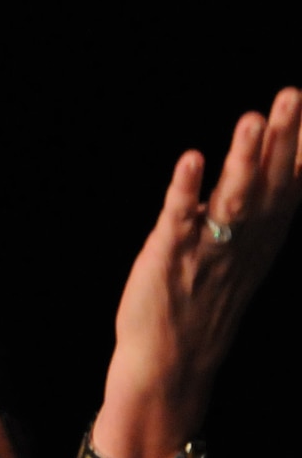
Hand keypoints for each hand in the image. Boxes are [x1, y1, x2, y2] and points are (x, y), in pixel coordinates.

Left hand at [101, 87, 300, 457]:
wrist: (172, 363)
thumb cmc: (205, 303)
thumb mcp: (246, 256)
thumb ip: (263, 212)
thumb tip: (283, 168)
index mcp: (262, 238)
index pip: (291, 184)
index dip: (301, 146)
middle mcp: (243, 241)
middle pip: (268, 183)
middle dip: (281, 138)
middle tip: (292, 94)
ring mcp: (208, 249)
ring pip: (231, 198)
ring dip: (242, 159)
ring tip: (250, 120)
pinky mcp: (169, 258)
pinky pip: (180, 219)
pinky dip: (186, 189)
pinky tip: (191, 159)